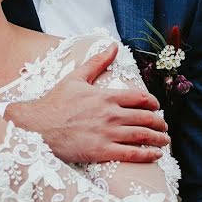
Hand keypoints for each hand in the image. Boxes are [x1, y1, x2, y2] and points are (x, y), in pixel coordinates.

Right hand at [7, 43, 168, 162]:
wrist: (36, 127)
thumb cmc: (55, 103)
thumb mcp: (76, 78)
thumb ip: (97, 62)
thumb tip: (113, 46)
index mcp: (106, 96)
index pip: (140, 98)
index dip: (153, 103)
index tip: (156, 107)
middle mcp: (110, 114)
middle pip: (145, 117)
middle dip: (159, 122)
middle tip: (164, 126)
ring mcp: (107, 134)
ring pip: (142, 135)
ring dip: (158, 139)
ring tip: (164, 141)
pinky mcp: (101, 151)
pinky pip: (131, 154)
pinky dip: (147, 155)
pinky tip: (155, 155)